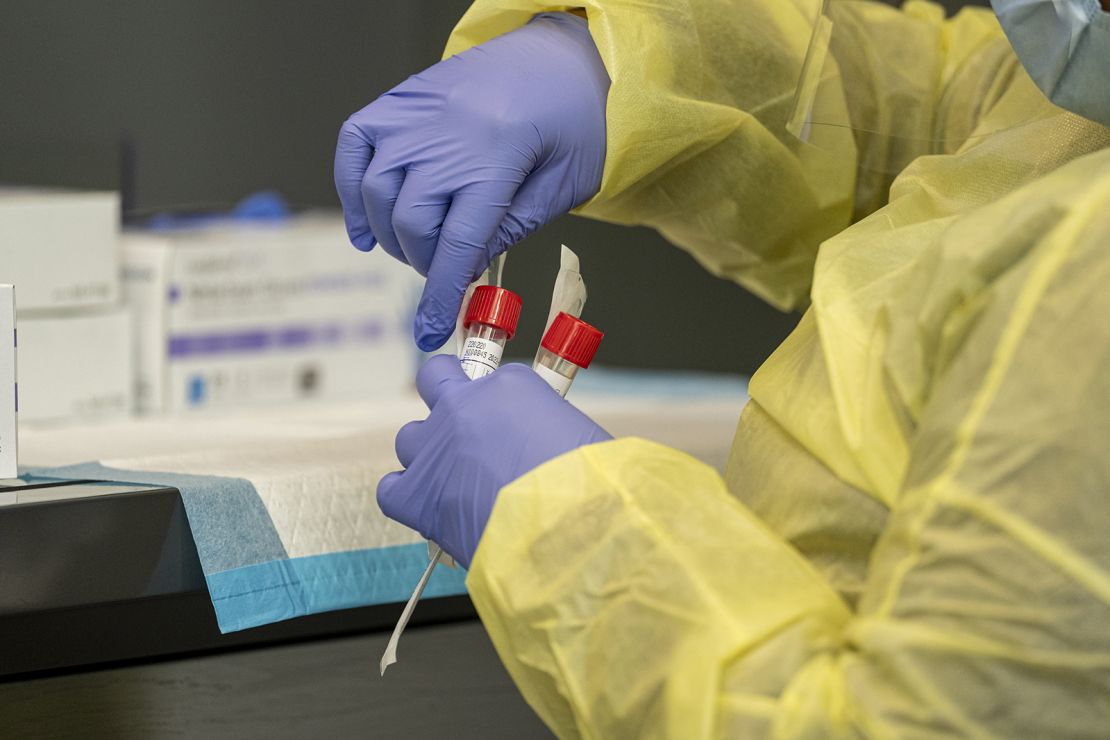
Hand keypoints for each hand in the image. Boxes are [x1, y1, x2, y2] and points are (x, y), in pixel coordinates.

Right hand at [334, 12, 608, 350]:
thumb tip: (465, 268)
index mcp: (499, 154)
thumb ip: (512, 228)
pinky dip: (351, 188)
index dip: (440, 293)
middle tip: (445, 271)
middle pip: (411, 220)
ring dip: (390, 234)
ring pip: (377, 190)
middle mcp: (449, 131)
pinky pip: (355, 144)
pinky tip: (366, 222)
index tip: (429, 330)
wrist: (565, 54)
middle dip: (424, 263)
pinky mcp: (403, 98)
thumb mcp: (564, 185)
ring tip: (418, 247)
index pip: (457, 242)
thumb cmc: (576, 119)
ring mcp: (419, 111)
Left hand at [378, 355, 611, 566]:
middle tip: (465, 423)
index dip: (498, 402)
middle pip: (434, 380)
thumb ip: (546, 428)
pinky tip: (427, 503)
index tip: (506, 420)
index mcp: (506, 386)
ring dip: (427, 451)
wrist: (564, 526)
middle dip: (445, 396)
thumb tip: (538, 447)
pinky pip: (391, 487)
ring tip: (453, 476)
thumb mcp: (576, 433)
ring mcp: (434, 449)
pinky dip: (404, 493)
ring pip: (410, 437)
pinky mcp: (417, 494)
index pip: (492, 379)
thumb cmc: (585, 482)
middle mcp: (462, 407)